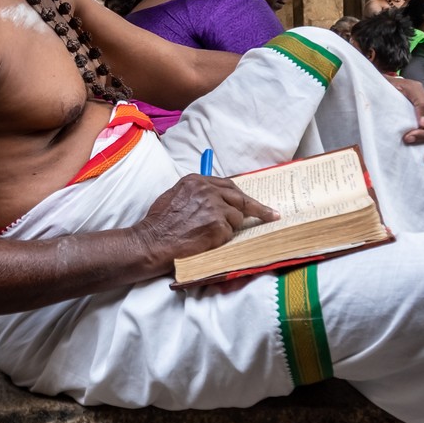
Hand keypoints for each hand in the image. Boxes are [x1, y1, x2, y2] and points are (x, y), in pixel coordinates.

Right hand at [133, 174, 280, 272]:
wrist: (152, 242)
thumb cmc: (160, 224)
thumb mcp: (175, 196)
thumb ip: (196, 193)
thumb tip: (214, 197)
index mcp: (196, 180)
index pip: (228, 185)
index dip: (241, 195)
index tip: (253, 201)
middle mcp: (207, 189)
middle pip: (240, 197)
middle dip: (257, 208)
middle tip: (271, 215)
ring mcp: (214, 206)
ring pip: (236, 217)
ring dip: (230, 228)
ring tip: (211, 236)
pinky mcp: (218, 225)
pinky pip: (230, 232)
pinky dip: (223, 239)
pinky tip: (209, 242)